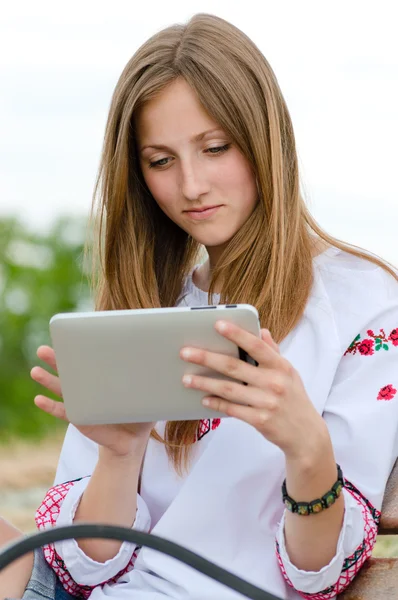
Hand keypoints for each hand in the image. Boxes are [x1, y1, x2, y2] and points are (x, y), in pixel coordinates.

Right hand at [31, 346, 154, 456]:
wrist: (133, 440)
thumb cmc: (141, 410)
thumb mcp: (147, 391)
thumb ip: (150, 377)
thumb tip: (163, 362)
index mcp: (103, 375)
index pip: (89, 357)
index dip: (79, 346)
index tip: (70, 336)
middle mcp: (89, 385)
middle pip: (70, 368)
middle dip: (56, 358)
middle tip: (43, 349)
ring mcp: (81, 400)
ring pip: (61, 387)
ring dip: (47, 379)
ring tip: (35, 371)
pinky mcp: (79, 417)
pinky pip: (62, 412)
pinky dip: (50, 407)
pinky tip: (39, 399)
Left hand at [180, 321, 329, 460]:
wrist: (306, 434)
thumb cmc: (294, 398)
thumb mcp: (289, 372)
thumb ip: (273, 352)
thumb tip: (261, 331)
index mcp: (281, 366)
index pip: (256, 345)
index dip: (237, 334)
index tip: (217, 324)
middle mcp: (274, 382)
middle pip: (234, 366)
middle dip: (207, 358)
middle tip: (185, 352)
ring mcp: (267, 402)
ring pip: (228, 389)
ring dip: (204, 383)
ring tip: (186, 378)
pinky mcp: (260, 421)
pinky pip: (232, 409)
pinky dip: (216, 403)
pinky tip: (203, 398)